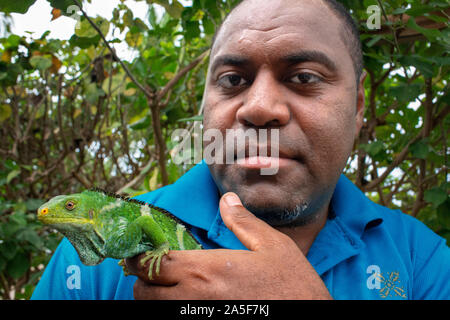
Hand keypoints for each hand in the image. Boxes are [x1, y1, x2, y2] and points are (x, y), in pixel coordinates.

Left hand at [125, 192, 331, 298]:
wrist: (308, 318)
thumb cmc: (292, 285)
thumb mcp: (273, 246)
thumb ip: (243, 222)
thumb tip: (227, 199)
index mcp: (205, 270)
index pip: (154, 264)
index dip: (139, 258)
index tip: (137, 254)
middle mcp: (193, 298)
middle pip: (143, 293)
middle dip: (142, 281)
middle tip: (151, 272)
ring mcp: (197, 318)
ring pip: (154, 311)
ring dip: (152, 298)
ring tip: (164, 288)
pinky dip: (168, 311)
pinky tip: (184, 301)